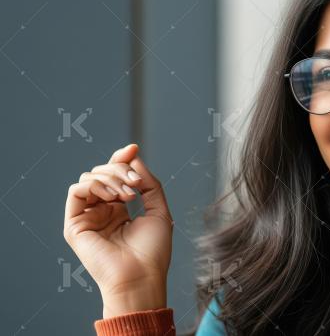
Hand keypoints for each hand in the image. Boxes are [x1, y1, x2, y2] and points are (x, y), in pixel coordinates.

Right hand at [63, 143, 173, 317]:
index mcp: (119, 210)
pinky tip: (115, 196)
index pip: (114, 176)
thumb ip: (149, 183)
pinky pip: (77, 190)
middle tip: (136, 183)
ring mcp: (87, 217)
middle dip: (121, 169)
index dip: (122, 159)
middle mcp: (101, 212)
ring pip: (89, 178)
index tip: (133, 148)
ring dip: (111, 177)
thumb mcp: (159, 210)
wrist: (142, 276)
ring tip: (129, 193)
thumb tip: (133, 155)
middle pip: (102, 173)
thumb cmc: (153, 251)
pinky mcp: (74, 225)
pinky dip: (96, 185)